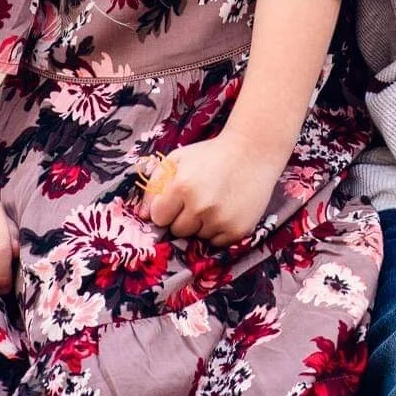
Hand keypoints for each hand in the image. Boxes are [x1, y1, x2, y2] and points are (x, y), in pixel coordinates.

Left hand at [141, 131, 279, 245]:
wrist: (253, 152)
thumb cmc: (211, 155)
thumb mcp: (177, 159)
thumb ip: (154, 185)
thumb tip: (142, 216)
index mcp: (181, 187)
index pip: (158, 218)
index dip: (166, 209)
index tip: (177, 199)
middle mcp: (200, 206)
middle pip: (178, 230)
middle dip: (184, 217)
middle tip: (199, 198)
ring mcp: (220, 220)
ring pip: (198, 237)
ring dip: (202, 224)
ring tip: (215, 202)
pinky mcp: (237, 231)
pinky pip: (217, 243)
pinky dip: (218, 231)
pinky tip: (226, 210)